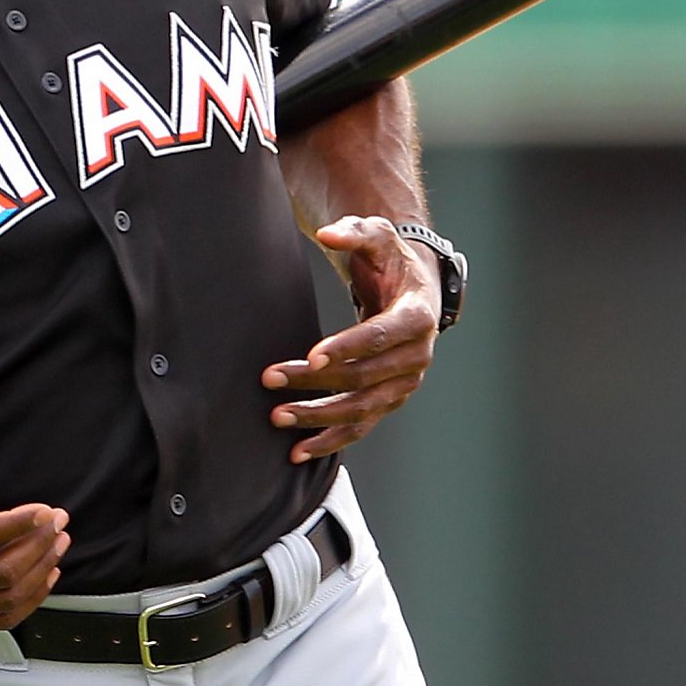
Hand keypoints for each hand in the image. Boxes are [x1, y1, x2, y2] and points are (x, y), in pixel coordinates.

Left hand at [262, 215, 440, 462]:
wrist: (414, 289)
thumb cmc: (390, 260)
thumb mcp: (377, 236)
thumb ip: (354, 233)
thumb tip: (328, 236)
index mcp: (415, 318)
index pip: (380, 337)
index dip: (348, 347)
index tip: (312, 356)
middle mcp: (415, 357)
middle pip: (364, 377)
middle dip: (316, 382)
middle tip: (270, 378)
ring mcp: (402, 384)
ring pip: (361, 409)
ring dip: (319, 418)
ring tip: (277, 417)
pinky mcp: (387, 400)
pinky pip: (360, 427)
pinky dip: (329, 441)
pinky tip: (297, 452)